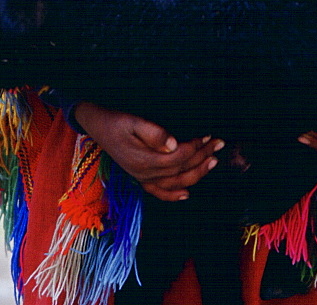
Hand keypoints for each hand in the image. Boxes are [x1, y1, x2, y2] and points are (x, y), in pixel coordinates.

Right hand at [74, 102, 223, 201]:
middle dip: (202, 158)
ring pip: (174, 182)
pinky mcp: (140, 178)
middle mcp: (144, 174)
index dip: (195, 148)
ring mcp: (142, 178)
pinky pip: (159, 193)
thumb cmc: (115, 121)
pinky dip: (173, 195)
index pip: (178, 158)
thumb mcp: (133, 121)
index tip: (208, 137)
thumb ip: (154, 133)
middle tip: (219, 145)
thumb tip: (176, 144)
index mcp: (144, 160)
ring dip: (196, 174)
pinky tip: (186, 194)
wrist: (97, 126)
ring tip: (212, 162)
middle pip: (180, 170)